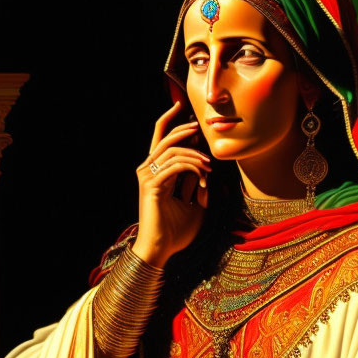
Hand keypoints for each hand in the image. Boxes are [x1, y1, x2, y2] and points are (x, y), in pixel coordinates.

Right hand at [132, 101, 210, 267]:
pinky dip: (192, 167)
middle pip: (165, 138)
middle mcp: (147, 170)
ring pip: (172, 151)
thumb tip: (206, 169)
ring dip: (195, 155)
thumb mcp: (194, 204)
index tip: (182, 108)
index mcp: (155, 172)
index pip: (160, 139)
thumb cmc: (176, 231)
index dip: (169, 121)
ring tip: (209, 165)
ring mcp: (147, 177)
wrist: (161, 249)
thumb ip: (197, 185)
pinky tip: (204, 174)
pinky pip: (174, 166)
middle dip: (184, 130)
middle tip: (201, 128)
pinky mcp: (151, 185)